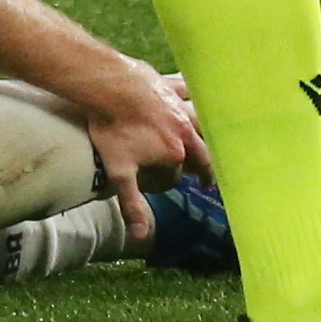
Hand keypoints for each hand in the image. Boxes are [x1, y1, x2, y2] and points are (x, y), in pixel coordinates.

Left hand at [67, 51, 205, 242]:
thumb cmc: (113, 128)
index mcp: (175, 153)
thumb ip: (132, 204)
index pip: (177, 176)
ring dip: (207, 132)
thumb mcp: (120, 172)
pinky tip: (198, 92)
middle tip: (207, 178)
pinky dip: (193, 95)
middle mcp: (184, 131)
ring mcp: (179, 107)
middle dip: (203, 166)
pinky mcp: (169, 86)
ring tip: (213, 139)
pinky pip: (187, 91)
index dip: (167, 183)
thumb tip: (140, 235)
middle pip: (201, 152)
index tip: (157, 185)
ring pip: (201, 122)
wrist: (107, 85)